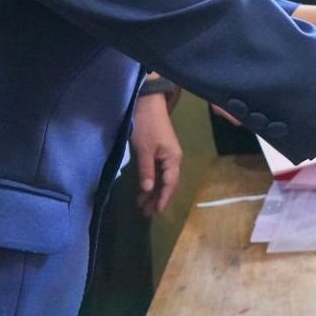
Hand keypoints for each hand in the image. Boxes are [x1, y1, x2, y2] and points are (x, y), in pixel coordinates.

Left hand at [131, 91, 183, 216]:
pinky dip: (151, 182)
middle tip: (146, 213)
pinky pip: (157, 172)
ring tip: (142, 205)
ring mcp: (166, 155)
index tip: (156, 212)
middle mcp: (173, 159)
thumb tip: (148, 189)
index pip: (170, 184)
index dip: (163, 199)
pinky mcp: (159, 152)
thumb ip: (146, 170)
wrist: (147, 103)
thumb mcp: (144, 149)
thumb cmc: (146, 125)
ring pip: (162, 179)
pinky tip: (143, 189)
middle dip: (158, 198)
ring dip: (153, 192)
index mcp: (173, 159)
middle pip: (168, 184)